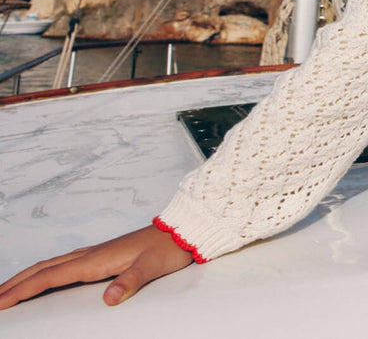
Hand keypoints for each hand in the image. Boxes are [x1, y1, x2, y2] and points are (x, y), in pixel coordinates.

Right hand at [0, 225, 193, 308]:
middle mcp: (90, 255)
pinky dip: (44, 272)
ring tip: (8, 291)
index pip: (48, 278)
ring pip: (50, 265)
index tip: (0, 303)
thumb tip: (109, 298)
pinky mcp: (101, 255)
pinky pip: (63, 264)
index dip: (22, 291)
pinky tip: (43, 278)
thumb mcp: (153, 267)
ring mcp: (94, 253)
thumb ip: (130, 282)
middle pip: (41, 270)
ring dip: (25, 278)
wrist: (184, 229)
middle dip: (14, 285)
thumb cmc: (169, 247)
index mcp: (95, 260)